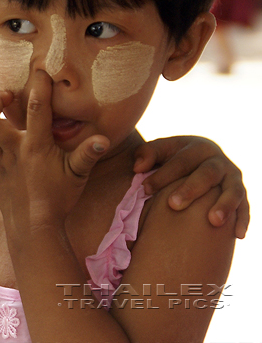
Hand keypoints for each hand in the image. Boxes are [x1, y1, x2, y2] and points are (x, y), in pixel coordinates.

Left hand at [0, 70, 108, 227]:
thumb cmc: (59, 200)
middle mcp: (13, 152)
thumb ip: (88, 154)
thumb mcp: (78, 175)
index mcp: (37, 147)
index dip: (39, 86)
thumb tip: (103, 138)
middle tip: (5, 96)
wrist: (36, 230)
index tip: (40, 72)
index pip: (37, 109)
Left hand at [134, 136, 248, 237]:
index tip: (145, 189)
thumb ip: (146, 154)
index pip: (180, 161)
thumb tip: (138, 167)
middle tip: (173, 205)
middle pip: (207, 174)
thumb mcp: (158, 151)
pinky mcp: (240, 194)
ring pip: (232, 190)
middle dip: (190, 189)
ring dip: (224, 205)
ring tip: (213, 221)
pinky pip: (245, 207)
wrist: (197, 161)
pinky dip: (243, 219)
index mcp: (196, 147)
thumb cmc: (170, 159)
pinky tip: (238, 235)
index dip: (163, 175)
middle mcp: (218, 161)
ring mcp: (232, 177)